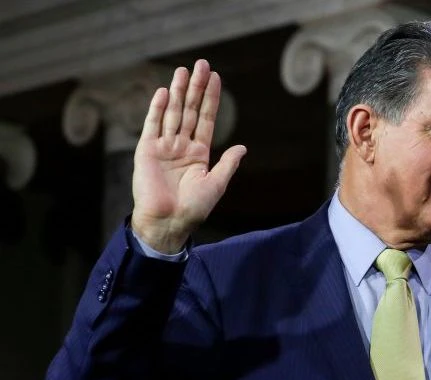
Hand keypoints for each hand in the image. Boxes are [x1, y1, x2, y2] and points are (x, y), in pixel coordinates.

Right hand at [131, 59, 245, 252]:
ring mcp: (163, 147)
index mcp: (199, 153)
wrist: (168, 222)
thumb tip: (243, 147)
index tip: (216, 78)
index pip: (206, 119)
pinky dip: (157, 109)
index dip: (210, 99)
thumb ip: (227, 163)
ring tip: (182, 70)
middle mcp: (181, 146)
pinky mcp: (146, 151)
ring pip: (172, 113)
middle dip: (195, 88)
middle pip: (189, 110)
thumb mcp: (216, 184)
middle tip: (201, 64)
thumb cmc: (193, 208)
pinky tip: (163, 92)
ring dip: (177, 91)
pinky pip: (152, 126)